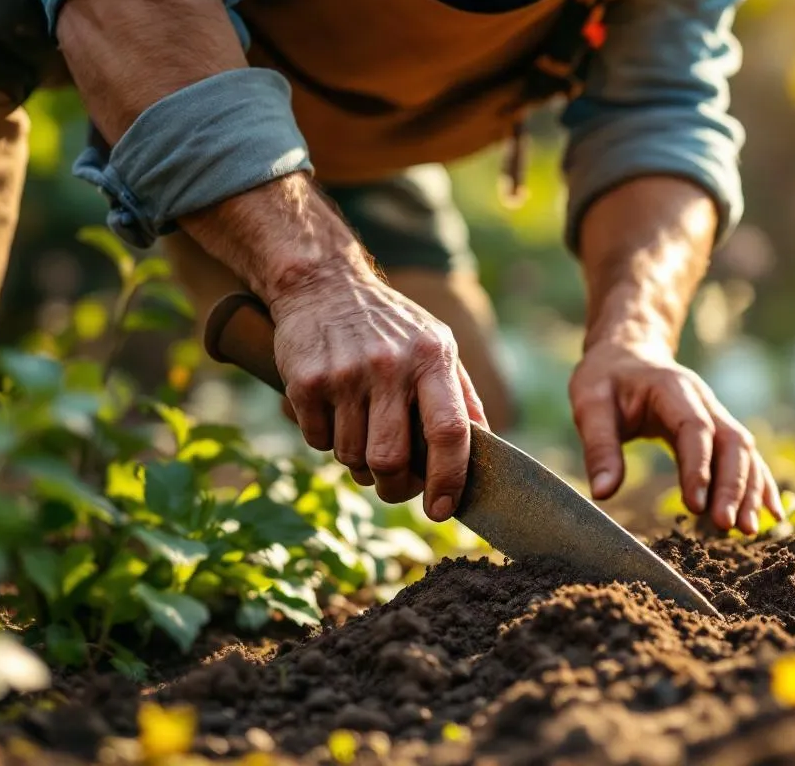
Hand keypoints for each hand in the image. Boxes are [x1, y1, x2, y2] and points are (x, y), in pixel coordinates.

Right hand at [269, 268, 486, 520]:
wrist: (322, 284)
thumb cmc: (390, 324)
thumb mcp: (437, 344)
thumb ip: (462, 397)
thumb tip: (488, 449)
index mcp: (432, 359)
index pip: (448, 432)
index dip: (448, 479)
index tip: (443, 510)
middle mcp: (390, 366)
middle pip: (391, 459)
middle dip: (394, 487)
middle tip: (394, 484)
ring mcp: (345, 374)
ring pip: (352, 457)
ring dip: (357, 461)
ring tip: (361, 431)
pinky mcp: (306, 382)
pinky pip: (318, 442)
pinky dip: (326, 440)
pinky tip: (333, 410)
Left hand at [569, 340, 783, 534]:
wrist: (628, 354)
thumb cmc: (606, 379)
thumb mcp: (590, 404)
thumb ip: (599, 447)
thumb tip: (603, 493)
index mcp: (672, 388)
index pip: (694, 428)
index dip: (698, 467)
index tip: (696, 505)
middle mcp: (703, 400)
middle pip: (731, 441)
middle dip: (733, 485)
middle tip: (726, 525)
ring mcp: (716, 413)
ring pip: (744, 451)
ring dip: (750, 490)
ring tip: (748, 529)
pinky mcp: (718, 429)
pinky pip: (746, 456)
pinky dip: (760, 484)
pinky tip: (770, 513)